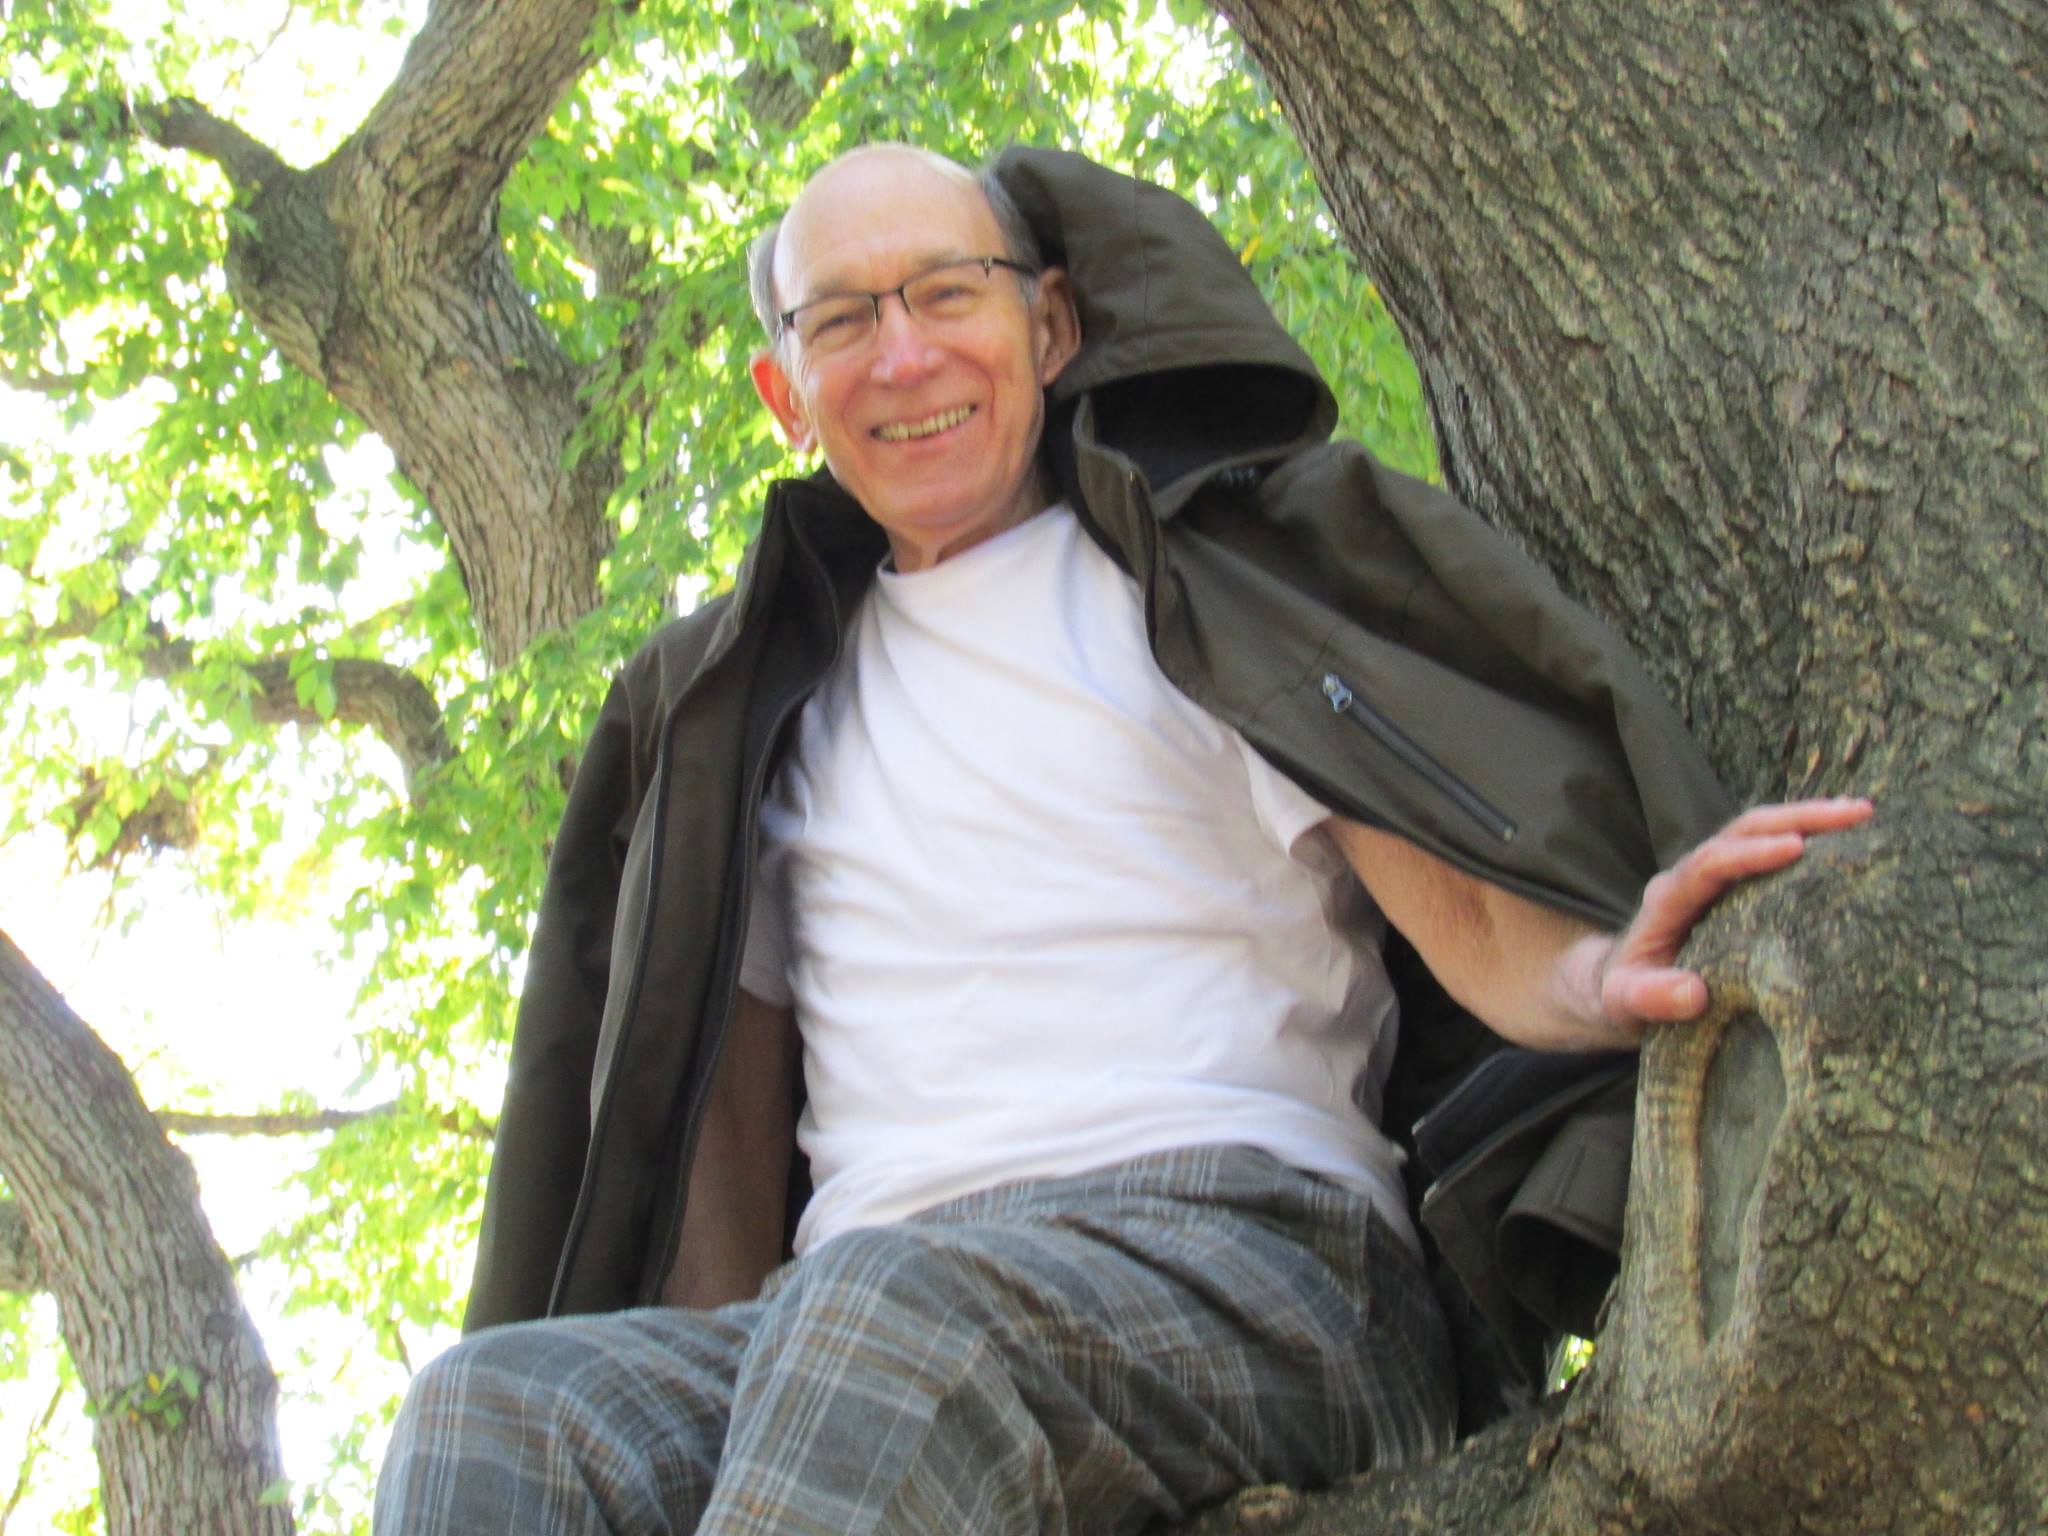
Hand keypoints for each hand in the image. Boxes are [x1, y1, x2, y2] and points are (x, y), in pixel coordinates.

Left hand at [1593, 797, 1874, 1033]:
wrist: (1617, 990)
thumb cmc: (1623, 998)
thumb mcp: (1624, 1004)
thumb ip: (1648, 999)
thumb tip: (1692, 993)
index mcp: (1668, 900)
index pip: (1709, 864)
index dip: (1750, 854)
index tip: (1794, 848)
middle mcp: (1692, 878)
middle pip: (1742, 832)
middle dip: (1796, 819)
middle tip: (1855, 814)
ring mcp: (1715, 879)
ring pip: (1762, 834)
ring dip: (1810, 820)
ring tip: (1865, 814)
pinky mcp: (1736, 889)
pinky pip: (1772, 853)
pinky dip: (1810, 841)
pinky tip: (1852, 838)